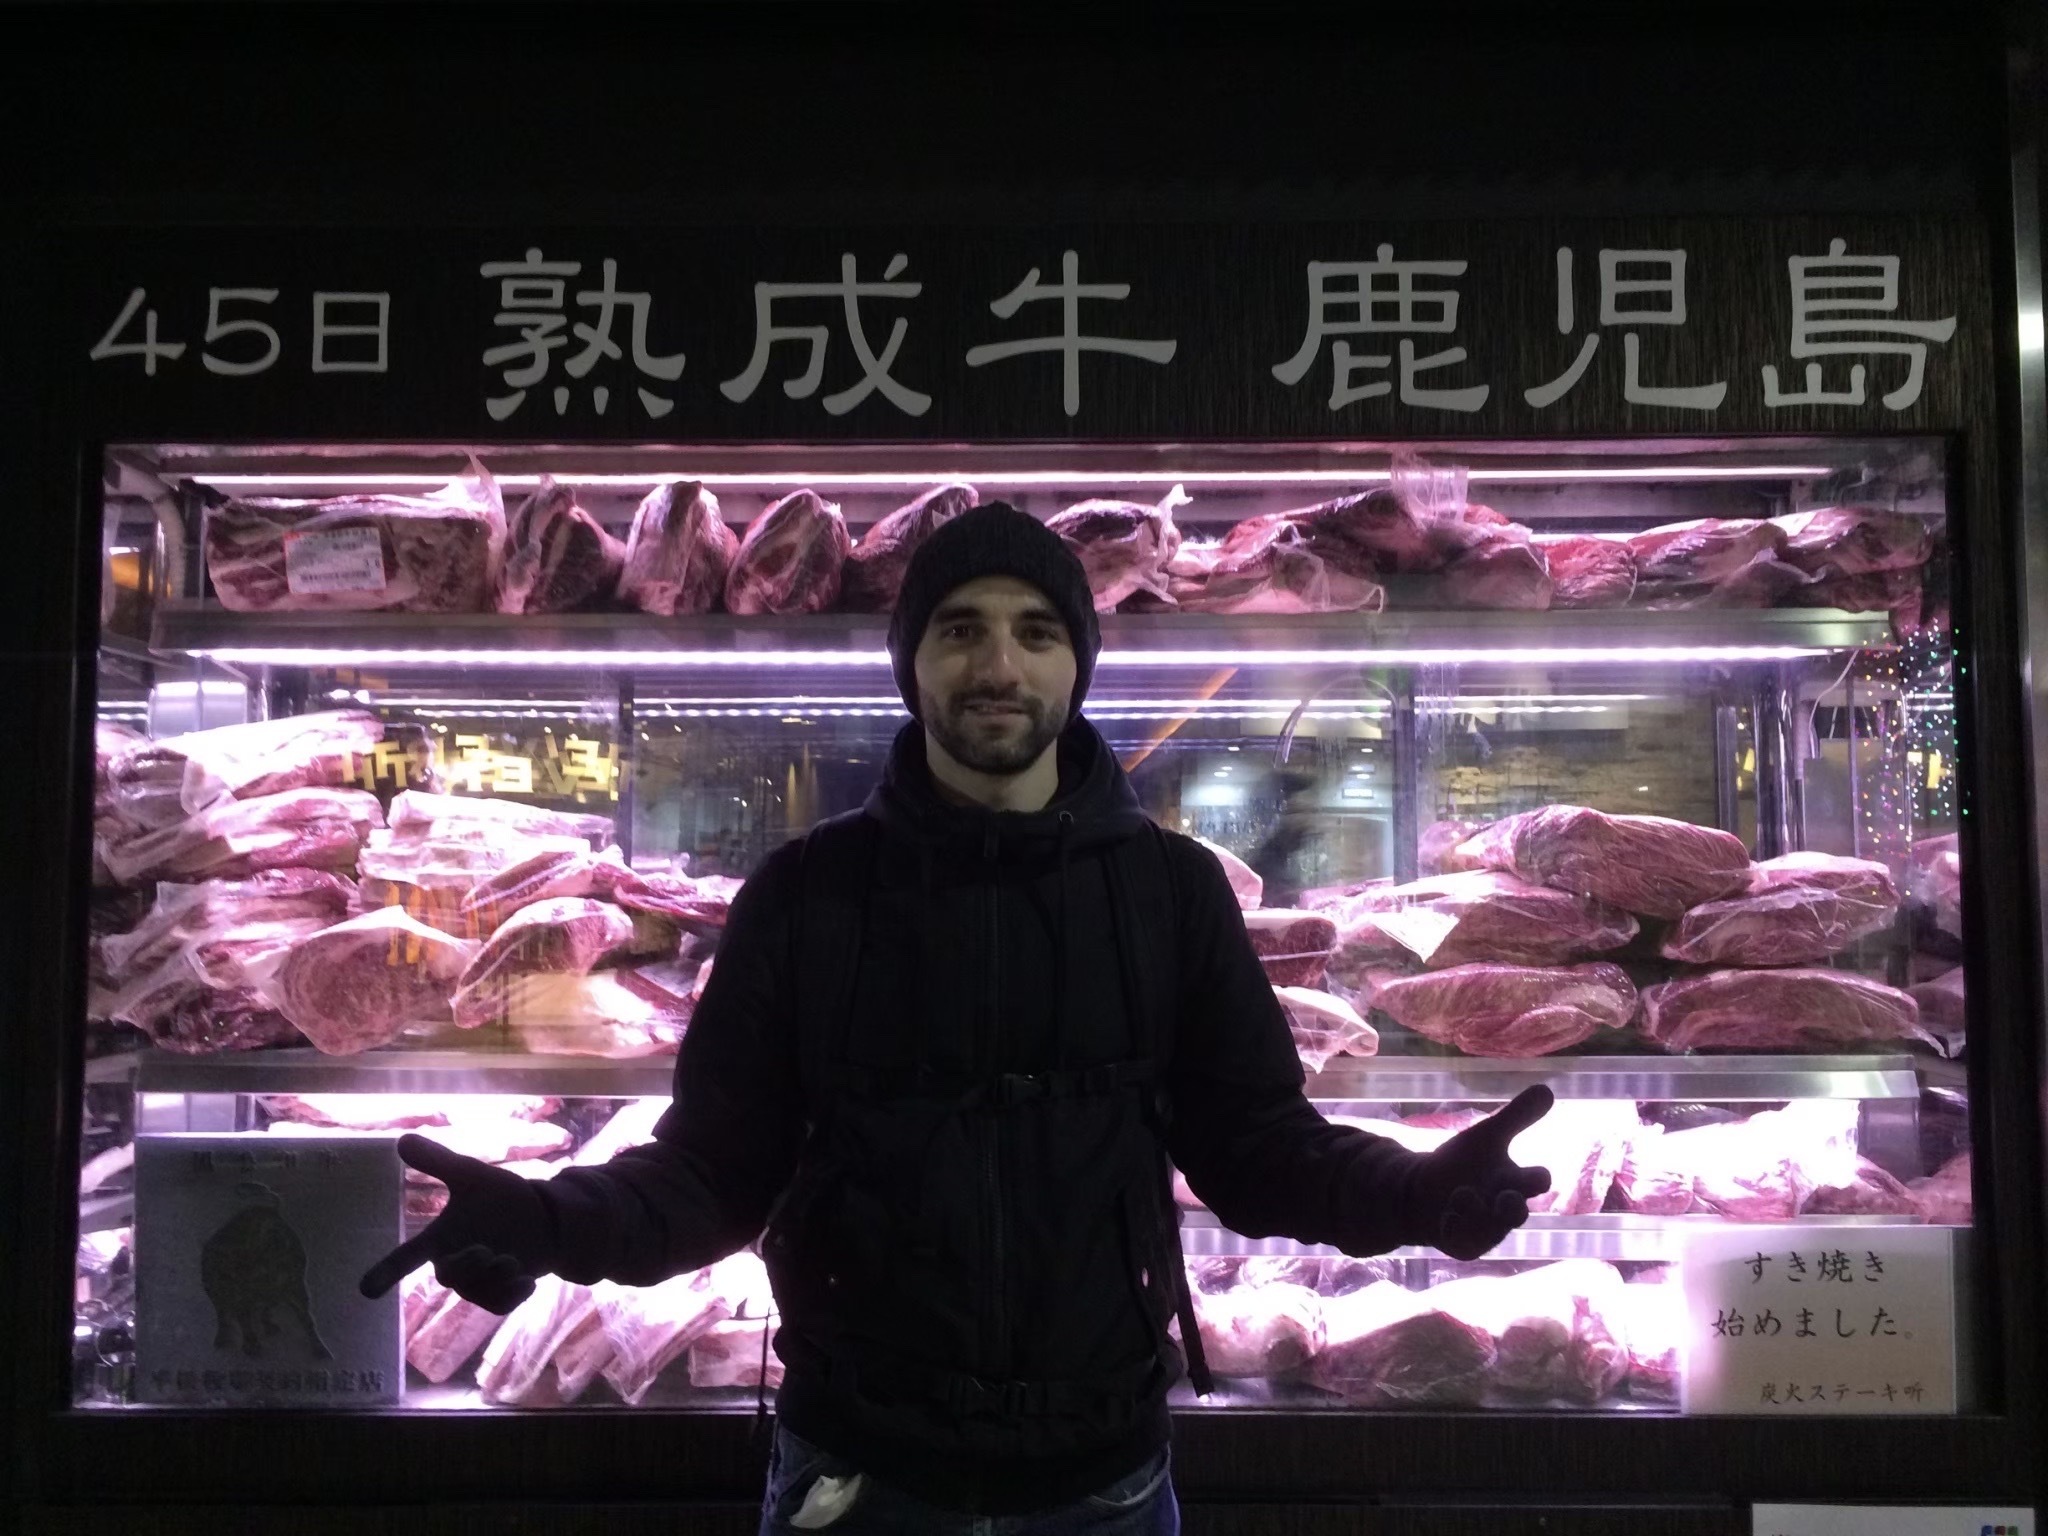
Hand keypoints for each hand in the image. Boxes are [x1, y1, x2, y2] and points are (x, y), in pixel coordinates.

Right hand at [358, 1135, 557, 1312]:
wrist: (543, 1219)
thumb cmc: (501, 1198)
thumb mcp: (472, 1176)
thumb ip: (438, 1162)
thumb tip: (402, 1139)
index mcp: (440, 1239)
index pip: (406, 1257)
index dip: (386, 1272)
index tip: (365, 1289)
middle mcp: (453, 1265)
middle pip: (449, 1277)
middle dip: (470, 1263)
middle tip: (490, 1250)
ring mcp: (477, 1284)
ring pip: (476, 1293)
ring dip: (497, 1276)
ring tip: (513, 1260)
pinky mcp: (500, 1297)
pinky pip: (499, 1307)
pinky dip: (514, 1294)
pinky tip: (527, 1280)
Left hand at [1416, 1085, 1553, 1261]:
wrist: (1423, 1190)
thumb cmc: (1462, 1164)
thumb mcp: (1487, 1136)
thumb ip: (1517, 1116)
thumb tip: (1547, 1088)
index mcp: (1514, 1181)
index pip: (1538, 1181)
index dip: (1537, 1177)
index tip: (1536, 1171)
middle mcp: (1503, 1209)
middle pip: (1518, 1213)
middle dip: (1513, 1206)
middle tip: (1505, 1195)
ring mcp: (1484, 1230)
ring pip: (1491, 1231)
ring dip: (1478, 1212)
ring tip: (1462, 1193)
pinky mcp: (1463, 1245)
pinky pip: (1465, 1244)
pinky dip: (1457, 1228)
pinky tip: (1447, 1215)